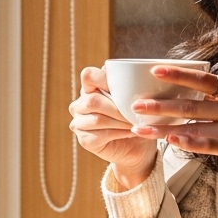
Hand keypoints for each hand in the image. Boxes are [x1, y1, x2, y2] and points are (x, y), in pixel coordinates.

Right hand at [68, 66, 157, 189]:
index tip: (123, 88)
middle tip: (135, 112)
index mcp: (90, 88)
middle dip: (117, 108)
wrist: (138, 146)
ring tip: (136, 122)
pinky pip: (101, 134)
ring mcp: (79, 123)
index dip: (103, 78)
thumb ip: (128, 85)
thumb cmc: (136, 117)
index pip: (88, 75)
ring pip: (98, 119)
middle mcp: (80, 104)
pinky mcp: (84, 140)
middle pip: (92, 100)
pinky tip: (131, 132)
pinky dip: (120, 133)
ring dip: (120, 121)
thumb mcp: (135, 98)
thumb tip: (127, 71)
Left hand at [128, 66, 217, 175]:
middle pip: (191, 103)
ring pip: (193, 125)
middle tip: (136, 104)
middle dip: (160, 104)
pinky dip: (187, 142)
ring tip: (140, 127)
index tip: (155, 69)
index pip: (204, 79)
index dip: (178, 73)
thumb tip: (187, 91)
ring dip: (163, 127)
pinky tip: (169, 140)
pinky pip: (208, 144)